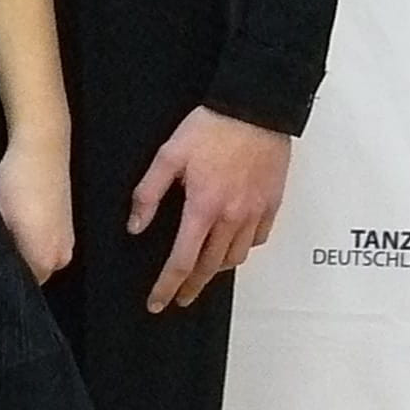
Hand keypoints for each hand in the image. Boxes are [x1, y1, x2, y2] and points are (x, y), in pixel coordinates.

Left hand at [0, 137, 72, 284]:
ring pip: (39, 261)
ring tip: (5, 232)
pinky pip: (47, 247)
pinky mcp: (68, 228)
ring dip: (22, 253)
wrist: (42, 149)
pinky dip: (33, 241)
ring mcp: (68, 243)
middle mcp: (61, 259)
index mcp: (43, 262)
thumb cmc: (13, 183)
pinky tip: (20, 222)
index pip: (17, 289)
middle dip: (12, 268)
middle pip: (31, 278)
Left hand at [128, 109, 292, 312]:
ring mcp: (255, 213)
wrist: (255, 107)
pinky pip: (258, 239)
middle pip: (210, 268)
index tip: (158, 302)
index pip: (182, 261)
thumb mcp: (169, 155)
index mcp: (203, 207)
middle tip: (179, 297)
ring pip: (236, 258)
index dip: (167, 286)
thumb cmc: (214, 126)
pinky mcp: (272, 204)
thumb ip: (149, 193)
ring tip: (204, 270)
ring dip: (217, 269)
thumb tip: (137, 224)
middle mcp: (231, 217)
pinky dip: (244, 247)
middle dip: (191, 287)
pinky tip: (233, 243)